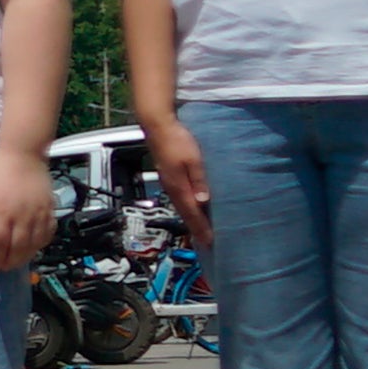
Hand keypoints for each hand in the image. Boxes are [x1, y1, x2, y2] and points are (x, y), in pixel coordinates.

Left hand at [0, 150, 56, 275]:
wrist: (24, 155)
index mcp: (3, 212)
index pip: (0, 243)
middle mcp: (23, 216)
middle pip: (18, 247)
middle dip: (11, 261)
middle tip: (5, 268)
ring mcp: (39, 213)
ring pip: (35, 243)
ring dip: (27, 256)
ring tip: (18, 262)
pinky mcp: (50, 209)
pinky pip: (49, 232)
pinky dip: (42, 243)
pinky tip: (35, 247)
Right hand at [144, 115, 211, 237]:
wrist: (157, 126)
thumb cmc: (176, 140)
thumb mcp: (193, 159)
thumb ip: (199, 180)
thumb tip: (203, 201)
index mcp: (178, 187)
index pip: (192, 213)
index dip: (201, 228)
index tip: (209, 241)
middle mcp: (172, 188)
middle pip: (185, 215)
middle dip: (196, 229)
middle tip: (206, 242)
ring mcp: (169, 183)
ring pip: (182, 208)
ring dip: (192, 219)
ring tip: (201, 229)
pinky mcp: (169, 177)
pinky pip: (180, 199)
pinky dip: (188, 208)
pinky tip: (194, 208)